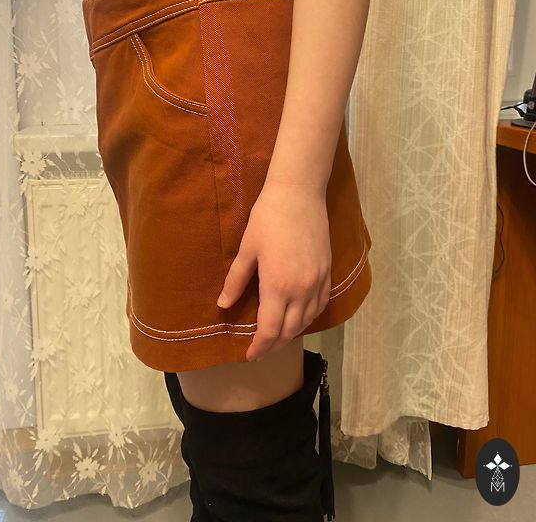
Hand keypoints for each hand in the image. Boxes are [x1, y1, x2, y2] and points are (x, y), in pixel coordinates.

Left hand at [216, 179, 331, 361]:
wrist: (298, 194)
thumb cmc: (267, 219)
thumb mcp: (247, 250)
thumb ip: (236, 281)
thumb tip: (223, 305)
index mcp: (277, 286)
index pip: (269, 330)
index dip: (259, 347)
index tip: (250, 355)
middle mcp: (301, 290)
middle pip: (289, 330)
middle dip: (273, 345)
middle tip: (260, 351)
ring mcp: (317, 281)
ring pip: (306, 320)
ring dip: (291, 334)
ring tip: (277, 338)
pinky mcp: (327, 272)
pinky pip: (320, 305)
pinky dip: (309, 318)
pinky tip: (299, 319)